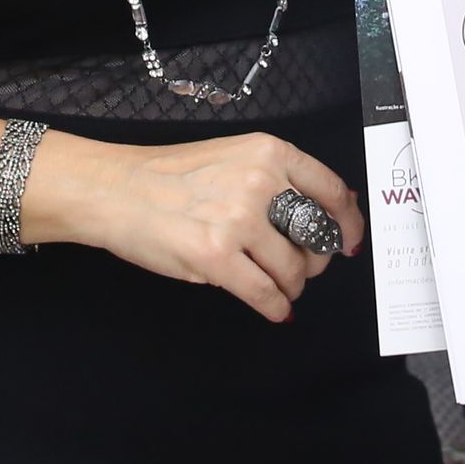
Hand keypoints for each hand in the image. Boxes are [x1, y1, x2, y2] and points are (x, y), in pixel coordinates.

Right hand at [35, 131, 364, 323]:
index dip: (348, 224)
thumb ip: (279, 178)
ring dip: (292, 286)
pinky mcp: (216, 258)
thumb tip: (335, 205)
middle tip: (301, 270)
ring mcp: (238, 221)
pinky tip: (274, 310)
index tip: (350, 243)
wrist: (114, 190)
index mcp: (268, 153)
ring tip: (279, 288)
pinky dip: (275, 307)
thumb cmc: (169, 176)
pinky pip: (265, 293)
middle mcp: (259, 183)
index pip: (331, 191)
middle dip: (314, 261)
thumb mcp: (233, 157)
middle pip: (316, 236)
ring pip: (293, 269)